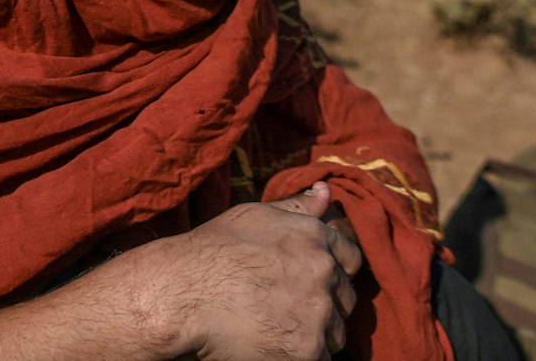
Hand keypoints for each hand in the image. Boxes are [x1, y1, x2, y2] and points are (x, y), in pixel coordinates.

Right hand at [142, 182, 363, 360]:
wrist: (184, 294)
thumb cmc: (212, 252)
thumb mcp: (255, 216)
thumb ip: (297, 207)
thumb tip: (326, 191)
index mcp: (314, 236)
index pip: (351, 257)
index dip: (335, 271)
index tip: (317, 283)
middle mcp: (323, 271)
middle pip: (346, 298)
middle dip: (327, 304)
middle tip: (293, 309)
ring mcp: (318, 312)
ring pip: (336, 332)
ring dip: (318, 333)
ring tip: (283, 329)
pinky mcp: (307, 350)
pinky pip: (322, 358)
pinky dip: (303, 356)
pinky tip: (278, 347)